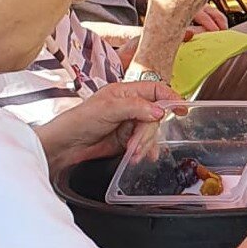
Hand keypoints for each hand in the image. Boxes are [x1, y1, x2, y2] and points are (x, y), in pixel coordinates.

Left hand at [37, 81, 177, 170]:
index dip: (170, 97)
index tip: (182, 108)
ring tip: (133, 153)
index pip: (155, 90)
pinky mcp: (126, 140)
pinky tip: (143, 157)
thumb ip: (136, 108)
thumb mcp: (107, 109)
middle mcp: (130, 106)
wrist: (64, 146)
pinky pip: (144, 143)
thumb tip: (159, 112)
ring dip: (144, 143)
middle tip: (135, 143)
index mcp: (126, 92)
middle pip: (155, 115)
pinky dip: (145, 150)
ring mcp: (129, 124)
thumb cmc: (79, 121)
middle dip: (147, 132)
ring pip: (150, 131)